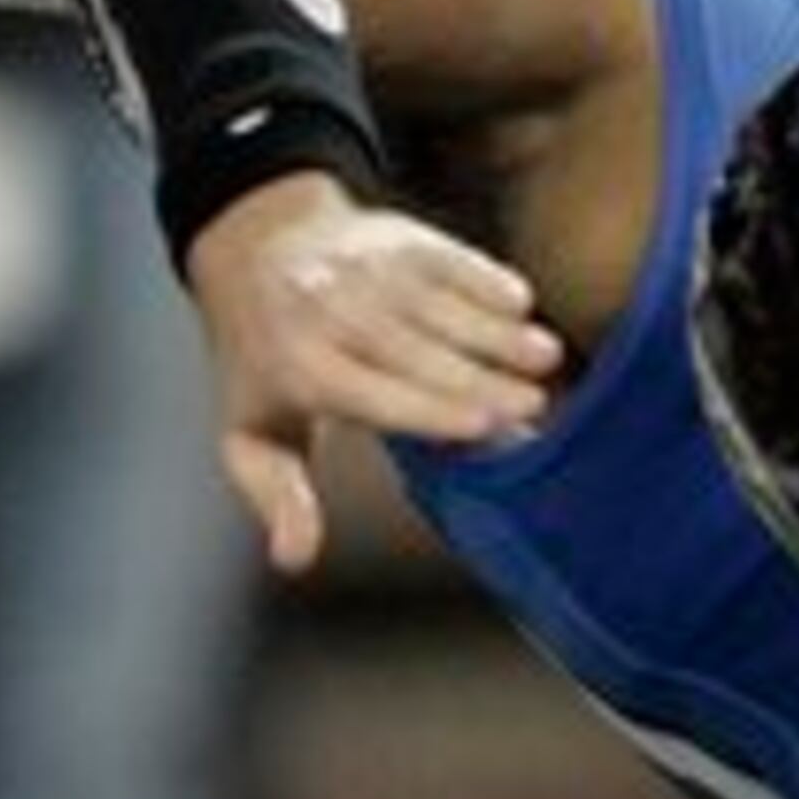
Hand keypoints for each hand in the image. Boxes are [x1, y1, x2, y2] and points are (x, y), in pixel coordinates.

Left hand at [182, 179, 560, 573]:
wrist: (255, 249)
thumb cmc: (265, 360)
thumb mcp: (252, 434)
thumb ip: (277, 496)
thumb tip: (293, 560)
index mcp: (299, 369)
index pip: (372, 393)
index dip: (432, 410)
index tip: (486, 429)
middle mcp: (332, 314)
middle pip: (418, 351)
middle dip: (481, 378)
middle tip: (537, 404)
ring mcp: (366, 269)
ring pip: (441, 306)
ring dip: (498, 331)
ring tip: (546, 357)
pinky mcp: (396, 238)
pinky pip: (447, 259)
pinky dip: (485, 278)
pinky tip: (521, 303)